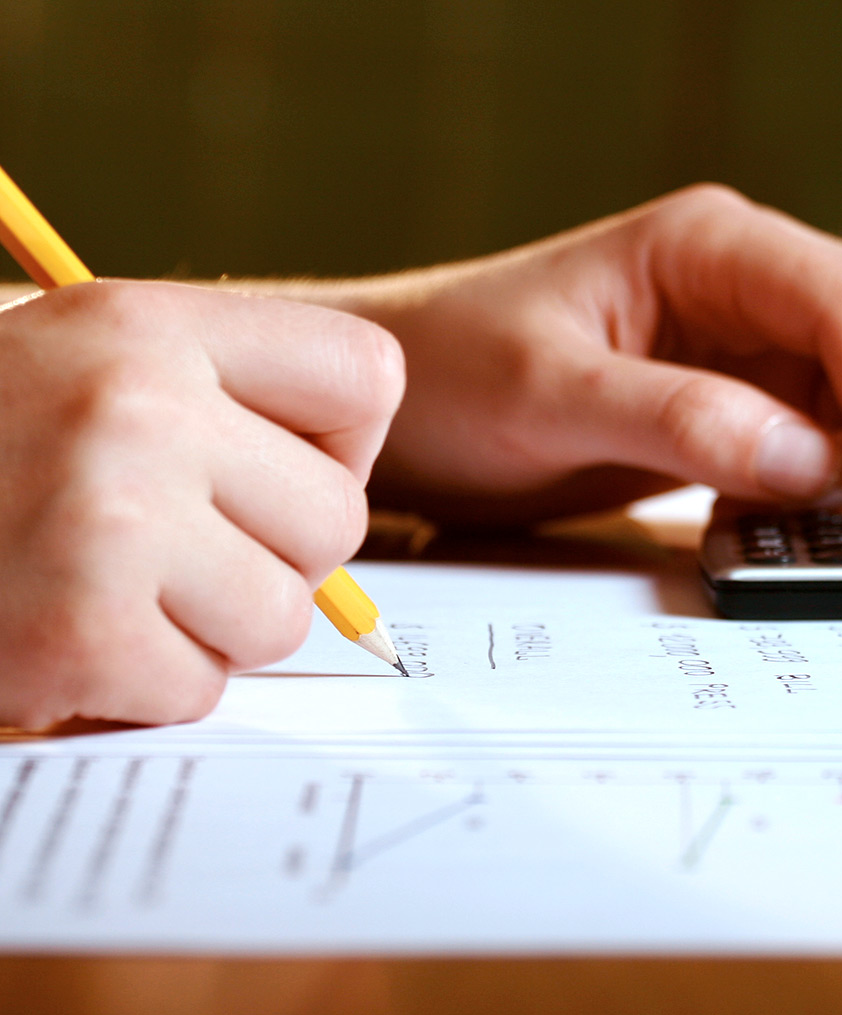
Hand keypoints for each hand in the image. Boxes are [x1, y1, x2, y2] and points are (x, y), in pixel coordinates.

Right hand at [0, 281, 403, 727]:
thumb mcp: (87, 368)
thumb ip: (224, 408)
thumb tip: (348, 503)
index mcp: (149, 325)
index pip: (366, 375)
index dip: (340, 441)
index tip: (273, 466)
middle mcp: (137, 409)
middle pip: (339, 519)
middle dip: (272, 554)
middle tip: (173, 548)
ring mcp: (107, 522)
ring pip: (285, 617)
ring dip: (209, 626)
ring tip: (111, 589)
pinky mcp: (77, 633)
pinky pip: (201, 688)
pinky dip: (142, 684)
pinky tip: (64, 637)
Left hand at [345, 185, 841, 526]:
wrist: (407, 402)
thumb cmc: (453, 371)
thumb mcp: (547, 395)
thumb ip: (679, 421)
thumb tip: (810, 465)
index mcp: (711, 246)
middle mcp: (751, 283)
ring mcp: (754, 343)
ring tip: (813, 525)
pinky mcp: (745, 402)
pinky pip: (833, 437)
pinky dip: (835, 484)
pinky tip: (780, 520)